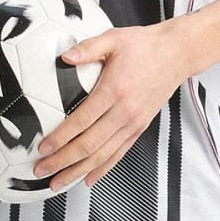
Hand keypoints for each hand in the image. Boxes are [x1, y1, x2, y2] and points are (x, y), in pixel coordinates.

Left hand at [31, 20, 191, 190]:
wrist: (177, 54)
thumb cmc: (145, 46)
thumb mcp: (114, 39)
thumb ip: (88, 48)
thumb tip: (65, 56)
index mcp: (114, 91)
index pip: (82, 121)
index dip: (60, 138)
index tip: (43, 148)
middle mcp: (125, 112)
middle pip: (89, 145)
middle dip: (63, 161)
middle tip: (41, 169)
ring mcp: (133, 123)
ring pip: (102, 156)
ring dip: (78, 171)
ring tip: (57, 181)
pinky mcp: (139, 128)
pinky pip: (118, 154)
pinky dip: (102, 169)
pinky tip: (88, 179)